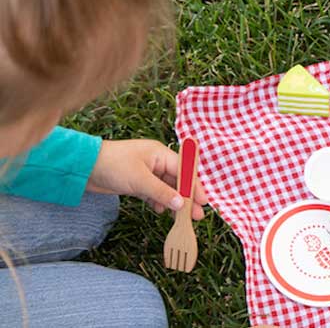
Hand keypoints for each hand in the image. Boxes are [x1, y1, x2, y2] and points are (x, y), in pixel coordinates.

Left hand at [86, 139, 207, 219]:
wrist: (82, 168)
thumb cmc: (112, 165)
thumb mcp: (140, 180)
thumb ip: (162, 192)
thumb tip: (181, 204)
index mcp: (160, 154)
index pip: (184, 171)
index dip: (194, 187)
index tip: (203, 202)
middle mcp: (156, 162)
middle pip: (178, 181)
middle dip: (186, 198)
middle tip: (196, 215)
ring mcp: (147, 173)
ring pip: (166, 189)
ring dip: (173, 202)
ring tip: (180, 218)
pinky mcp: (137, 182)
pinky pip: (154, 193)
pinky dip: (158, 202)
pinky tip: (160, 210)